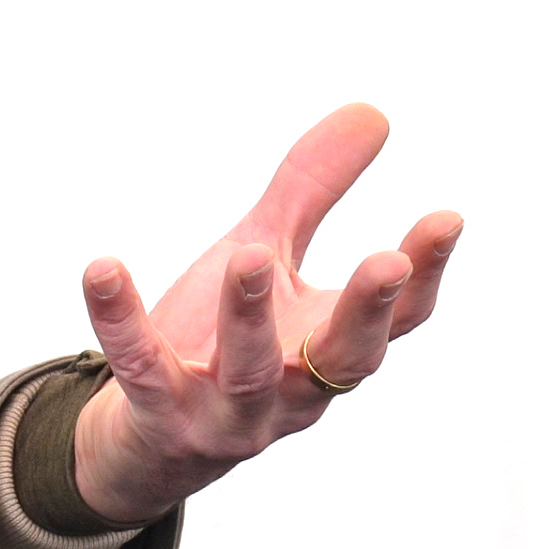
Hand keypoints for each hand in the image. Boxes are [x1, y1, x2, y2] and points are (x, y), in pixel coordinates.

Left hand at [69, 103, 461, 526]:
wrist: (147, 436)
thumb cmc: (222, 334)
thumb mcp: (269, 252)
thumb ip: (314, 189)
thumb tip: (374, 111)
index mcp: (327, 346)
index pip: (398, 319)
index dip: (426, 273)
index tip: (447, 218)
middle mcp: (295, 389)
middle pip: (346, 357)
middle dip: (366, 310)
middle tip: (385, 263)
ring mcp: (231, 412)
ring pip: (249, 370)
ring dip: (250, 314)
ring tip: (247, 253)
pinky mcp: (162, 415)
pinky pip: (141, 368)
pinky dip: (121, 320)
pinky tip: (100, 268)